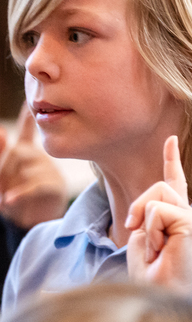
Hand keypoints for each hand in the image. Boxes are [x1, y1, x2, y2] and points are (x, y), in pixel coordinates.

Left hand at [0, 104, 68, 228]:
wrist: (31, 220)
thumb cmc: (14, 194)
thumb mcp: (0, 175)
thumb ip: (0, 153)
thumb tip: (1, 131)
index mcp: (25, 149)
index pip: (27, 128)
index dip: (28, 115)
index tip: (31, 101)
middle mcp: (39, 155)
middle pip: (17, 152)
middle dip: (2, 167)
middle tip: (0, 182)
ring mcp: (49, 169)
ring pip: (26, 169)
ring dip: (12, 184)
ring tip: (6, 197)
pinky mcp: (55, 185)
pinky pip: (35, 185)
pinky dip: (20, 193)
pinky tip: (9, 199)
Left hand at [126, 136, 191, 289]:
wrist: (159, 293)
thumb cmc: (149, 274)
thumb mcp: (141, 237)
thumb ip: (145, 214)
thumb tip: (144, 209)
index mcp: (178, 218)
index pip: (175, 182)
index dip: (172, 159)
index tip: (171, 139)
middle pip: (159, 186)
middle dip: (138, 207)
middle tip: (135, 233)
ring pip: (158, 197)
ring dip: (145, 222)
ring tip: (155, 247)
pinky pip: (158, 212)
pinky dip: (151, 231)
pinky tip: (162, 249)